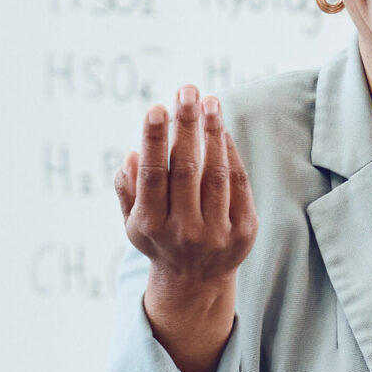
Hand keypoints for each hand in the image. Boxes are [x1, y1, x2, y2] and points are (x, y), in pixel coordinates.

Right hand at [116, 86, 256, 371]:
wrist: (193, 281)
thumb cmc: (158, 236)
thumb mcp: (133, 220)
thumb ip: (127, 189)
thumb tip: (132, 155)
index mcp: (151, 225)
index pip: (153, 176)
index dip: (155, 141)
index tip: (157, 108)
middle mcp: (184, 231)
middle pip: (188, 169)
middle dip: (187, 125)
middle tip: (187, 90)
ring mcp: (216, 234)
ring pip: (216, 173)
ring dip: (213, 132)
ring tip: (209, 102)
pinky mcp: (243, 232)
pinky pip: (238, 183)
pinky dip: (230, 153)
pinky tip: (221, 130)